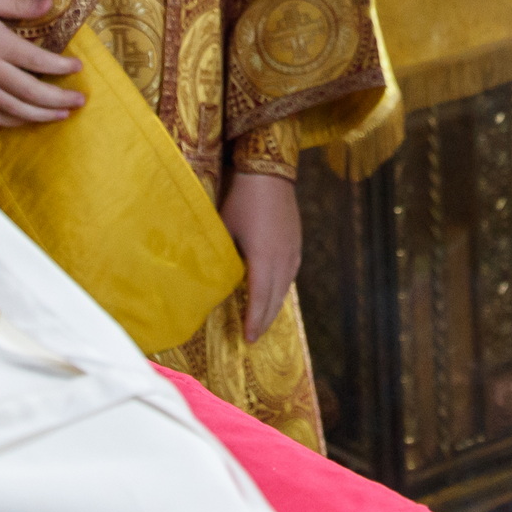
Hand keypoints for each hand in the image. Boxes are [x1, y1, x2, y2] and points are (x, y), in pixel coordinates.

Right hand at [0, 0, 86, 127]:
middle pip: (29, 91)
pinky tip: (28, 120)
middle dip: (58, 98)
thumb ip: (19, 5)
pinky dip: (12, 121)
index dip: (60, 66)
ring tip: (63, 115)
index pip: (36, 59)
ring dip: (41, 115)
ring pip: (13, 108)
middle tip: (80, 101)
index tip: (78, 67)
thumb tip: (51, 4)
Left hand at [221, 171, 300, 342]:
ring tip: (263, 319)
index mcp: (263, 258)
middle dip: (265, 319)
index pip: (260, 298)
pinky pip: (290, 274)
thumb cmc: (241, 200)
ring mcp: (293, 250)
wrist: (268, 173)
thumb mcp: (225, 230)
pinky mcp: (296, 242)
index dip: (254, 320)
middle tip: (254, 336)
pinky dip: (282, 289)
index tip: (249, 338)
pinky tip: (275, 292)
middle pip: (275, 298)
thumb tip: (215, 281)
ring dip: (274, 306)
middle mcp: (283, 259)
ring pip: (285, 287)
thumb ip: (223, 258)